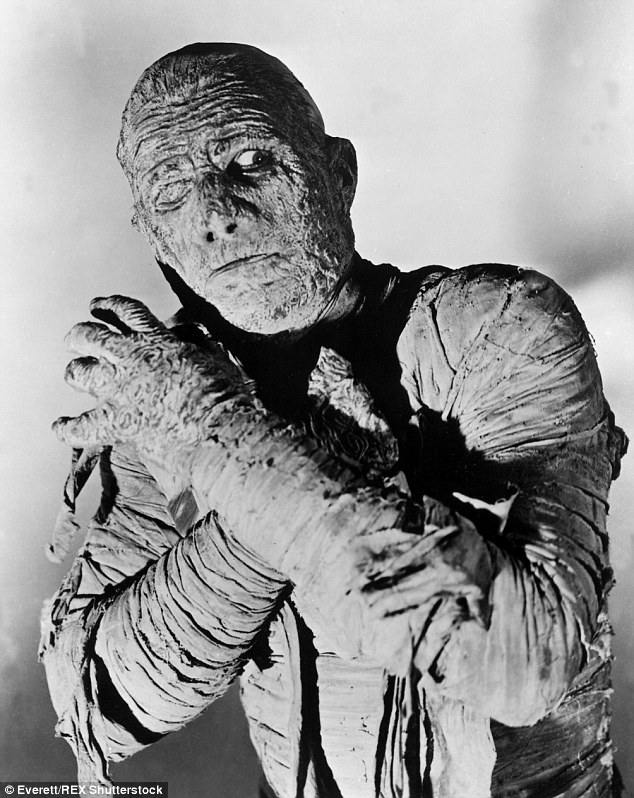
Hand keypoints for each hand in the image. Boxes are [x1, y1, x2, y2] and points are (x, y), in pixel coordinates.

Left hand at [53, 296, 248, 470]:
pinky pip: (80, 425)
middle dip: (81, 335)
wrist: (218, 430)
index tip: (99, 305)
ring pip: (80, 372)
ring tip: (73, 372)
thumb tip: (189, 328)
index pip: (128, 312)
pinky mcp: (116, 423)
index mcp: (159, 340)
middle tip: (75, 338)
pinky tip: (59, 426)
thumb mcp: (218, 358)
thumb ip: (200, 341)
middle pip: (91, 336)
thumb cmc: (226, 395)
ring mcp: (120, 391)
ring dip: (75, 371)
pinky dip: (68, 427)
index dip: (111, 306)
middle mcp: (132, 359)